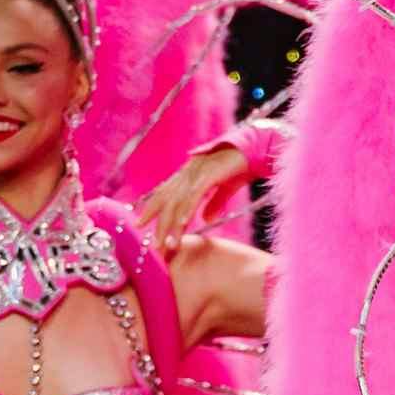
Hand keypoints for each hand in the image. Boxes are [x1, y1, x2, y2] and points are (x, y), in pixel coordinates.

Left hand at [137, 142, 252, 253]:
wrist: (255, 149)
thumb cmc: (240, 167)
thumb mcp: (225, 188)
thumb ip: (214, 203)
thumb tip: (206, 220)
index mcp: (188, 175)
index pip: (164, 193)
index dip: (151, 209)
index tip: (140, 225)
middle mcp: (188, 173)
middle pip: (167, 202)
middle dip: (159, 224)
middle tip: (154, 245)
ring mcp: (197, 173)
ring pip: (179, 202)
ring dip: (172, 225)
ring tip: (169, 243)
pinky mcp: (209, 174)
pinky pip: (194, 195)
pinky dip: (187, 210)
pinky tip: (182, 224)